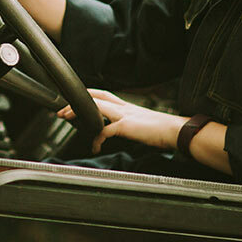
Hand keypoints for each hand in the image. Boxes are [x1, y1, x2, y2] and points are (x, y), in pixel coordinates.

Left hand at [57, 88, 176, 153]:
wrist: (178, 132)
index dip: (89, 95)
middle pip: (96, 96)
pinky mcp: (127, 126)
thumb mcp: (144, 124)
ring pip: (96, 106)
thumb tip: (124, 131)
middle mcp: (125, 107)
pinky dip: (97, 138)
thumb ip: (132, 125)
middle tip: (63, 106)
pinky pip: (105, 130)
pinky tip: (95, 146)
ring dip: (78, 111)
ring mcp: (125, 115)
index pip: (104, 94)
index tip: (77, 98)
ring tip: (66, 117)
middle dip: (78, 99)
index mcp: (129, 107)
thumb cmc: (165, 131)